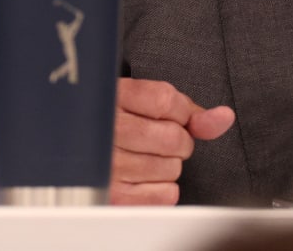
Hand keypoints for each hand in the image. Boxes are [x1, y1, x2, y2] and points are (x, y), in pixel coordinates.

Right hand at [110, 77, 234, 204]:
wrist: (68, 143)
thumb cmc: (110, 121)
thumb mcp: (139, 101)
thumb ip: (183, 108)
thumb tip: (224, 118)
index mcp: (111, 96)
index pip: (166, 100)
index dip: (180, 112)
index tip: (173, 116)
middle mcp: (106, 130)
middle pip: (173, 138)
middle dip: (178, 141)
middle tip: (158, 140)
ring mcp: (108, 164)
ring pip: (172, 168)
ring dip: (169, 165)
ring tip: (145, 157)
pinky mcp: (112, 195)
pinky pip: (165, 195)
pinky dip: (163, 189)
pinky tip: (144, 177)